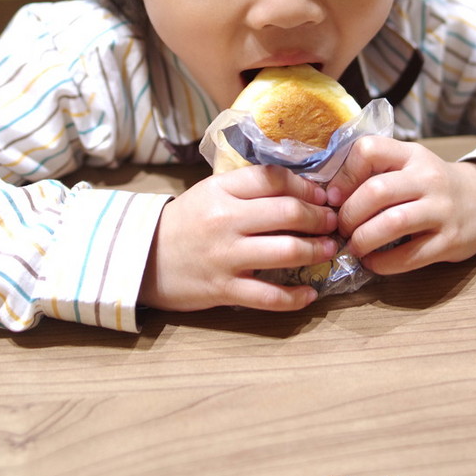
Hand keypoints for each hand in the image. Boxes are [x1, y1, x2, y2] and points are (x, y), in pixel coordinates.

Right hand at [139, 164, 338, 312]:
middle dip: (319, 217)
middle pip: (287, 212)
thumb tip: (301, 190)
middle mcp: (225, 220)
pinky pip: (268, 295)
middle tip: (333, 222)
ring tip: (328, 249)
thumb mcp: (212, 193)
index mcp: (222, 190)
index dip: (306, 186)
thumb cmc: (186, 222)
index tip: (323, 195)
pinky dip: (295, 297)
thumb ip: (249, 188)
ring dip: (315, 250)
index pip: (274, 179)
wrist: (143, 258)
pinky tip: (310, 294)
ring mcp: (225, 256)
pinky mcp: (223, 289)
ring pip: (285, 251)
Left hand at [325, 137, 475, 274]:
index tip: (333, 197)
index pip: (368, 150)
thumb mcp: (407, 164)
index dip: (343, 175)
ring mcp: (441, 210)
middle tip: (340, 228)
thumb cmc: (430, 184)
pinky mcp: (449, 241)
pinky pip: (409, 256)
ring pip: (392, 223)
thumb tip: (324, 195)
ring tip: (354, 246)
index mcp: (410, 154)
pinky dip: (383, 263)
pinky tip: (373, 261)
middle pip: (376, 192)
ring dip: (363, 239)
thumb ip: (373, 171)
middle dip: (348, 215)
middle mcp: (427, 178)